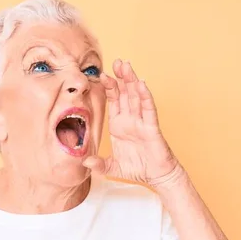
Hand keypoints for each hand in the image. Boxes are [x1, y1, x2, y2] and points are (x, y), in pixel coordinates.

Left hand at [83, 59, 183, 186]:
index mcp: (119, 125)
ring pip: (136, 97)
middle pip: (125, 93)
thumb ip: (98, 164)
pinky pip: (148, 109)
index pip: (113, 101)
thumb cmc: (137, 169)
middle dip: (121, 77)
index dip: (109, 88)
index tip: (102, 75)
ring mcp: (141, 122)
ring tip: (126, 66)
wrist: (156, 177)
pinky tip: (141, 84)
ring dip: (131, 81)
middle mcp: (130, 119)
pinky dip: (145, 97)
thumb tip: (84, 162)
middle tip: (117, 61)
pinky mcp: (151, 128)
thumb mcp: (112, 168)